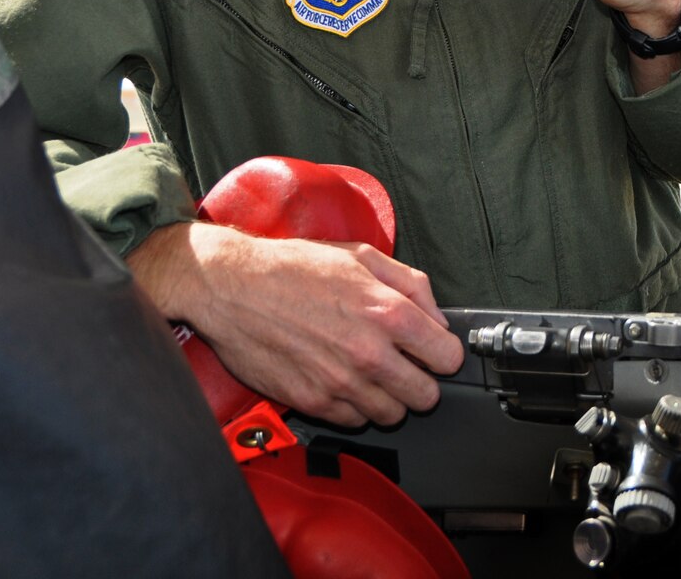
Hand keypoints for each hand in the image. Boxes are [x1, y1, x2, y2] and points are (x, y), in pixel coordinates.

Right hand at [129, 222, 464, 426]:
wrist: (232, 287)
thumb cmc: (294, 268)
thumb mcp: (363, 257)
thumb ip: (412, 286)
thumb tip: (438, 319)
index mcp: (389, 313)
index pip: (448, 358)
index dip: (442, 354)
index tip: (431, 351)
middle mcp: (369, 354)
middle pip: (426, 396)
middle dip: (420, 381)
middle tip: (403, 365)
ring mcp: (340, 383)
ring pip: (391, 415)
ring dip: (387, 397)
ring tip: (369, 372)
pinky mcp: (311, 402)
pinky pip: (353, 422)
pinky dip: (353, 407)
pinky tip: (342, 381)